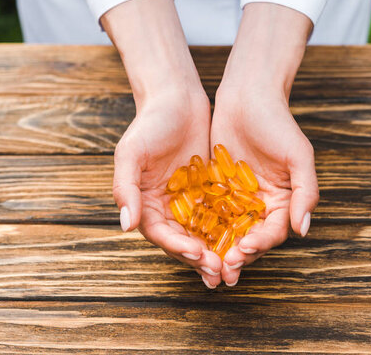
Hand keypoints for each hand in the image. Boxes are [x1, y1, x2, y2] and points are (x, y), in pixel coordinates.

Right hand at [101, 0, 222, 287]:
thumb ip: (125, 189)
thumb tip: (126, 225)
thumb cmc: (149, 123)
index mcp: (145, 203)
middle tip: (220, 273)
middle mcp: (166, 206)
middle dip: (201, 258)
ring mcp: (188, 199)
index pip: (161, 234)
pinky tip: (245, 237)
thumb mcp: (131, 153)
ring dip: (217, 250)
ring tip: (233, 265)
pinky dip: (230, 227)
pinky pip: (220, 213)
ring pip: (203, 232)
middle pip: (183, 240)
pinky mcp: (208, 189)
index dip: (178, 248)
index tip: (198, 255)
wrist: (176, 97)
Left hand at [211, 87, 318, 285]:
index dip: (260, 245)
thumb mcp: (299, 156)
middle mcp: (260, 204)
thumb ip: (305, 193)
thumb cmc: (278, 123)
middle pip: (249, 237)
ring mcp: (236, 197)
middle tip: (222, 268)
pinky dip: (200, 226)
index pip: (273, 232)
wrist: (247, 95)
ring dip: (217, 247)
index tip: (244, 250)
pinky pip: (207, 211)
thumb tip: (304, 230)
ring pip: (226, 230)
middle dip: (237, 255)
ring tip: (204, 260)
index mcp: (283, 200)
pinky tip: (188, 236)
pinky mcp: (215, 187)